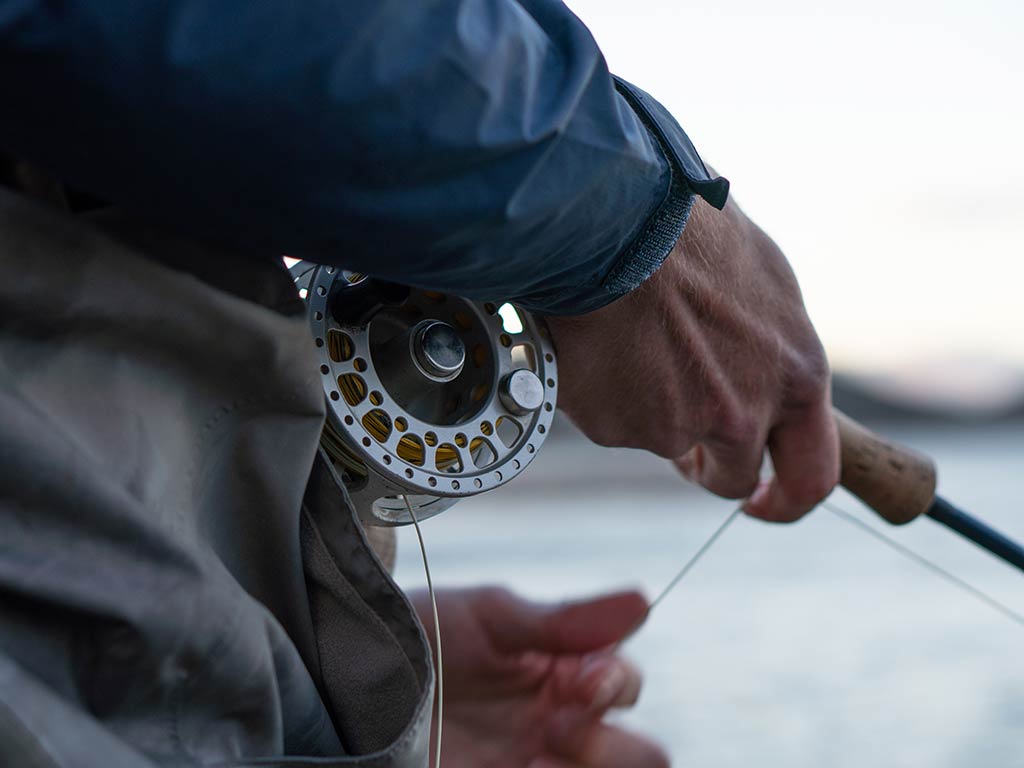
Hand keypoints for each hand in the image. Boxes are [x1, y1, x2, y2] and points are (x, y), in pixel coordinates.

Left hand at [409, 587, 667, 767]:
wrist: (349, 679)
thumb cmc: (421, 635)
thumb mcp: (490, 617)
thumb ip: (565, 619)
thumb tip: (644, 600)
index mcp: (560, 674)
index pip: (624, 686)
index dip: (617, 684)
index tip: (583, 678)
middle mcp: (555, 728)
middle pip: (639, 755)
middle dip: (617, 747)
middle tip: (557, 726)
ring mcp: (530, 764)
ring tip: (536, 759)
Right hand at [546, 194, 838, 521]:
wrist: (612, 222)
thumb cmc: (689, 232)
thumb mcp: (763, 281)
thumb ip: (771, 346)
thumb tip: (764, 367)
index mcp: (795, 376)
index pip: (813, 475)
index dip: (787, 500)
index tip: (762, 501)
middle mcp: (742, 414)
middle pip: (730, 476)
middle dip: (706, 461)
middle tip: (681, 423)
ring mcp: (676, 427)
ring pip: (662, 439)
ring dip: (648, 407)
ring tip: (631, 340)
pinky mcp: (618, 428)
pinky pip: (612, 422)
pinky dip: (603, 395)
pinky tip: (600, 343)